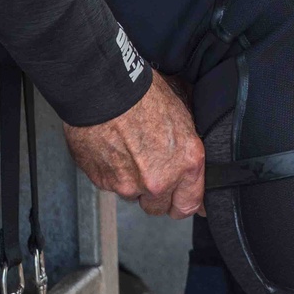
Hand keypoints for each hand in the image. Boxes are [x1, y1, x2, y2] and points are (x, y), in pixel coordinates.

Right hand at [63, 71, 204, 218]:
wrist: (103, 87)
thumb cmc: (142, 91)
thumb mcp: (180, 111)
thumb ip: (186, 145)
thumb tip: (188, 155)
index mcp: (186, 162)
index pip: (189, 204)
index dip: (182, 200)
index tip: (177, 196)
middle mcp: (160, 181)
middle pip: (158, 207)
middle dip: (154, 193)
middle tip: (146, 167)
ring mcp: (130, 185)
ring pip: (133, 195)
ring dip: (131, 181)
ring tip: (125, 150)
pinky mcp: (104, 182)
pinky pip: (110, 184)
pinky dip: (110, 171)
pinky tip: (110, 146)